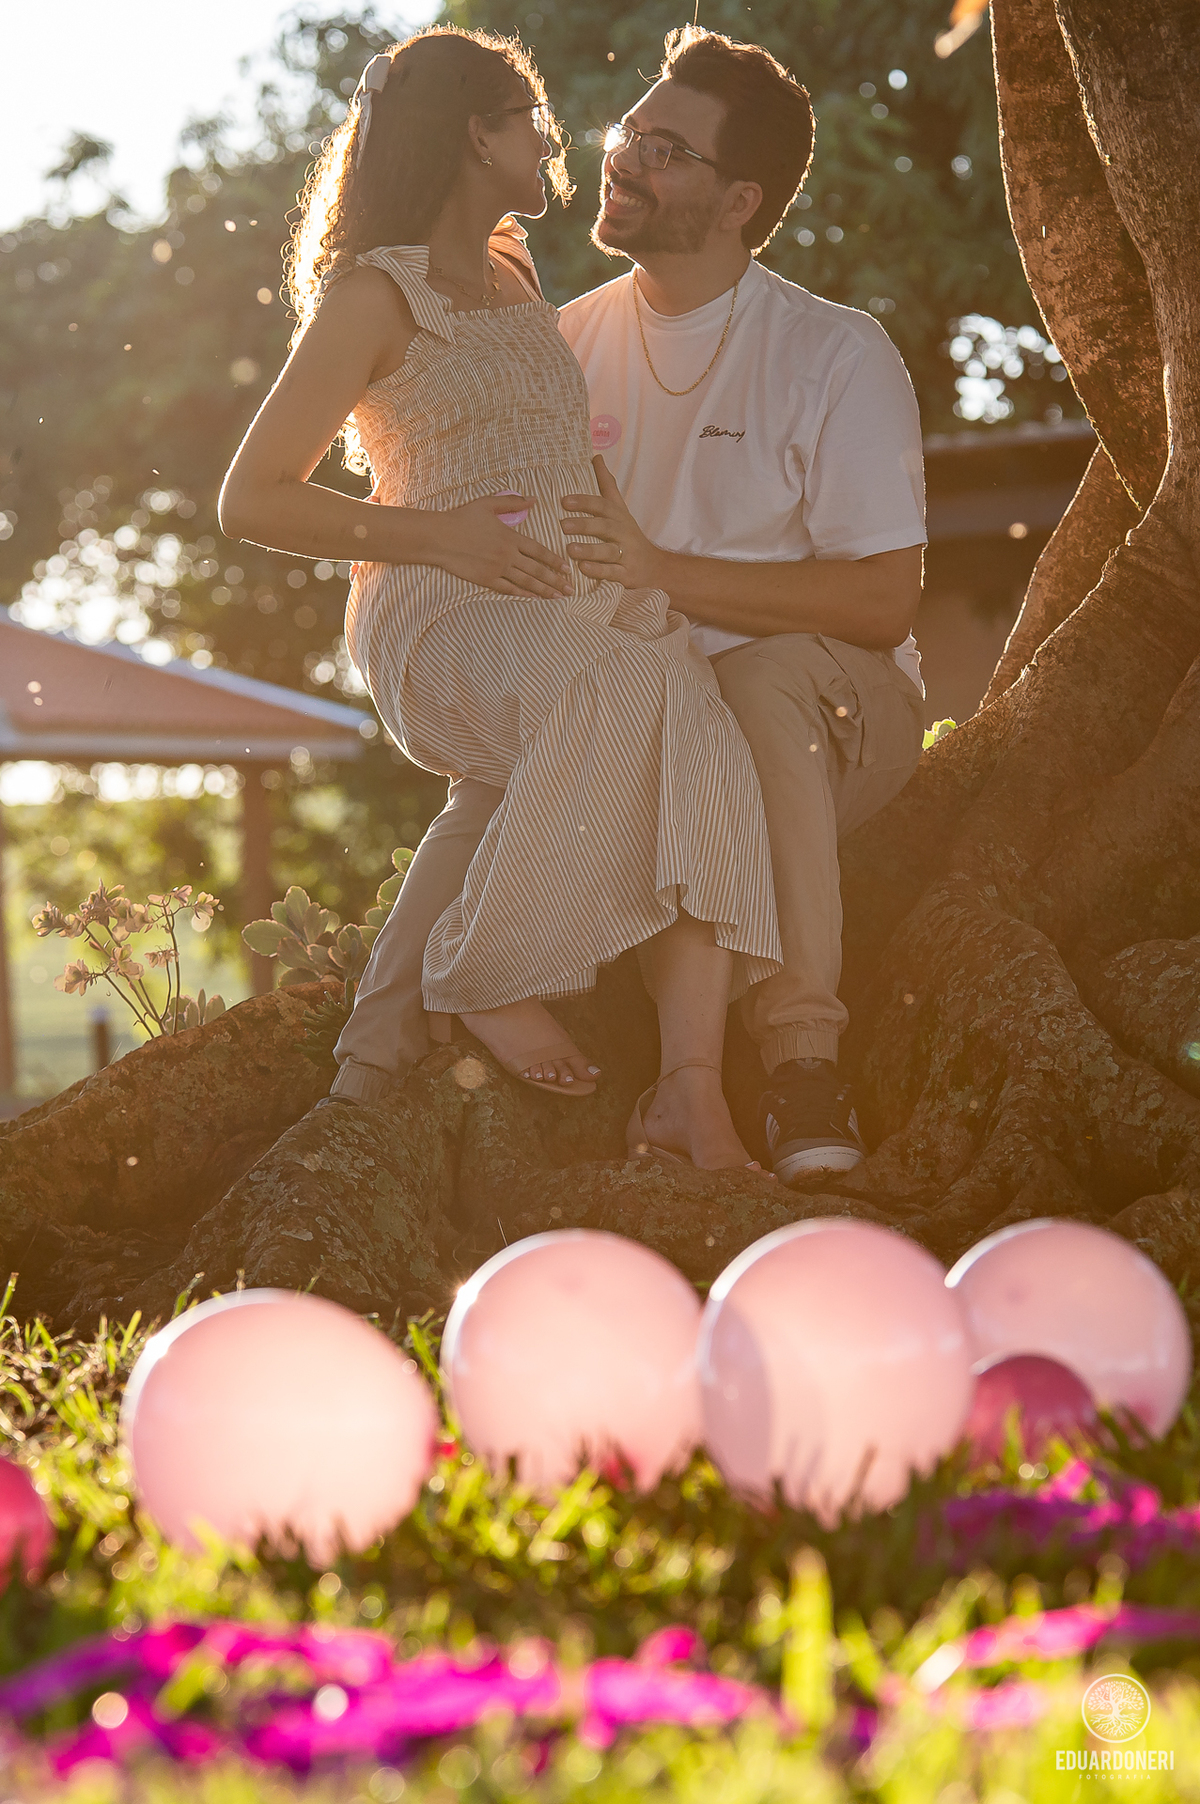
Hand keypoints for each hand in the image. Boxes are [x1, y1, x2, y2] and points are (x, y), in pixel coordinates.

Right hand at [424, 495, 571, 598]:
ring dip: (544, 590)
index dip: (555, 561)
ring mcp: (497, 569)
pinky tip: (533, 598)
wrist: (440, 536)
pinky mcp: (485, 579)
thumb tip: (533, 499)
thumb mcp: (488, 504)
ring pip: (526, 582)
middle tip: (571, 589)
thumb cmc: (462, 518)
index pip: (539, 551)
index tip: (567, 569)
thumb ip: (513, 502)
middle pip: (537, 570)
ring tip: (558, 597)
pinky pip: (508, 589)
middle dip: (556, 580)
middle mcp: (507, 555)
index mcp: (510, 537)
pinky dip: (522, 594)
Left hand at [560, 455, 660, 587]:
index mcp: (619, 517)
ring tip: (570, 549)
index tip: (564, 501)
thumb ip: (607, 485)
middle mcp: (623, 534)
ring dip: (589, 550)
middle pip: (605, 527)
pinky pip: (612, 573)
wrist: (655, 567)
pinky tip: (582, 568)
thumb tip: (596, 457)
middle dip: (584, 525)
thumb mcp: (620, 509)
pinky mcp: (626, 575)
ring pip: (608, 551)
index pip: (603, 506)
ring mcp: (626, 555)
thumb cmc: (629, 536)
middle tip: (562, 524)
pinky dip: (598, 571)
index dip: (585, 502)